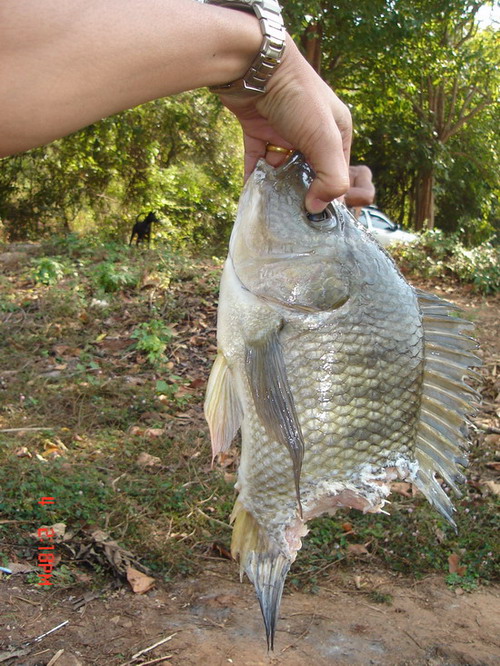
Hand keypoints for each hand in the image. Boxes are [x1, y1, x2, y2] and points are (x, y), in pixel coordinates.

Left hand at [218, 35, 351, 213]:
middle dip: (301, 194)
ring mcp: (283, 131)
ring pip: (280, 169)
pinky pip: (257, 162)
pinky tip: (251, 198)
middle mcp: (311, 131)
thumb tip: (317, 208)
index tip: (317, 217)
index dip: (329, 193)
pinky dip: (254, 179)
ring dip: (275, 188)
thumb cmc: (297, 97)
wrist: (254, 65)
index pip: (337, 170)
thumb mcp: (324, 139)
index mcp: (335, 130)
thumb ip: (330, 177)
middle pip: (307, 171)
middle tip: (292, 220)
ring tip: (271, 213)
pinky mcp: (258, 130)